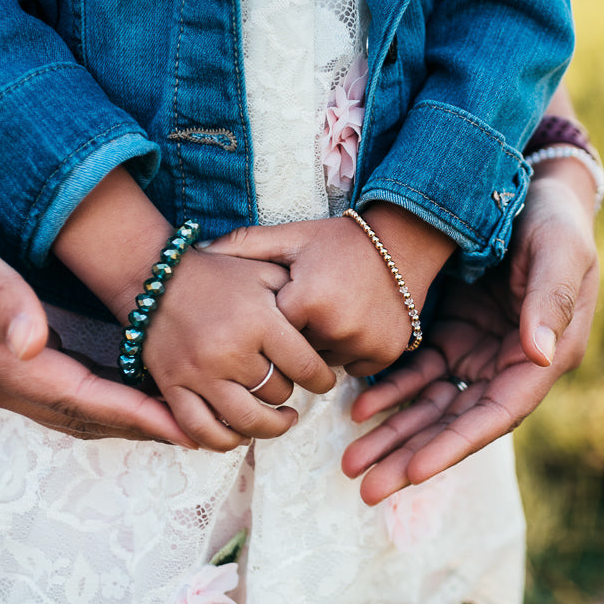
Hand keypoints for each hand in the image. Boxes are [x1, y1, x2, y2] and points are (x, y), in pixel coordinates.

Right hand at [0, 184, 194, 444]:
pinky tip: (118, 392)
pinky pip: (45, 395)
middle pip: (71, 414)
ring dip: (115, 419)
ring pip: (59, 410)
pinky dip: (89, 401)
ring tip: (170, 420)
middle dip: (135, 425)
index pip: (69, 393)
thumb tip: (34, 341)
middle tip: (196, 430)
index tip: (180, 425)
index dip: (129, 410)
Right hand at [49, 167, 335, 451]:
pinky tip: (238, 434)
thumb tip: (323, 325)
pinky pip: (201, 429)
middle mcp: (230, 351)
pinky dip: (222, 440)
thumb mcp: (264, 272)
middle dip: (290, 392)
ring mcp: (200, 373)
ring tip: (279, 420)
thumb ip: (296, 297)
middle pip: (277, 394)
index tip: (324, 380)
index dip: (323, 381)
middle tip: (290, 384)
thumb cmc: (218, 274)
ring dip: (269, 427)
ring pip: (246, 421)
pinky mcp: (173, 386)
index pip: (307, 368)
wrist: (156, 276)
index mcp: (259, 321)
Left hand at [206, 207, 453, 376]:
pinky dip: (350, 352)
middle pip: (294, 352)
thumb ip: (245, 245)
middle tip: (311, 305)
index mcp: (305, 301)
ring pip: (323, 363)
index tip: (283, 300)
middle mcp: (334, 329)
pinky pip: (353, 367)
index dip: (274, 316)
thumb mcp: (292, 237)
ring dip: (321, 345)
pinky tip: (354, 322)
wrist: (403, 244)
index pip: (270, 332)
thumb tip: (200, 250)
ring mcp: (362, 345)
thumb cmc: (339, 241)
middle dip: (296, 334)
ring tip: (332, 312)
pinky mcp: (384, 355)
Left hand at [341, 160, 598, 504]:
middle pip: (454, 423)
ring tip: (351, 460)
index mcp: (543, 357)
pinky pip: (416, 371)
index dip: (454, 446)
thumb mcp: (560, 252)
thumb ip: (550, 299)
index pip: (494, 416)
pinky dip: (388, 390)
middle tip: (365, 487)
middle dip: (410, 455)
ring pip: (430, 405)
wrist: (530, 184)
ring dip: (392, 432)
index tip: (414, 472)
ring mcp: (477, 351)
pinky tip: (357, 407)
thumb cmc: (554, 218)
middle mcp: (508, 364)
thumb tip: (540, 353)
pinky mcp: (451, 333)